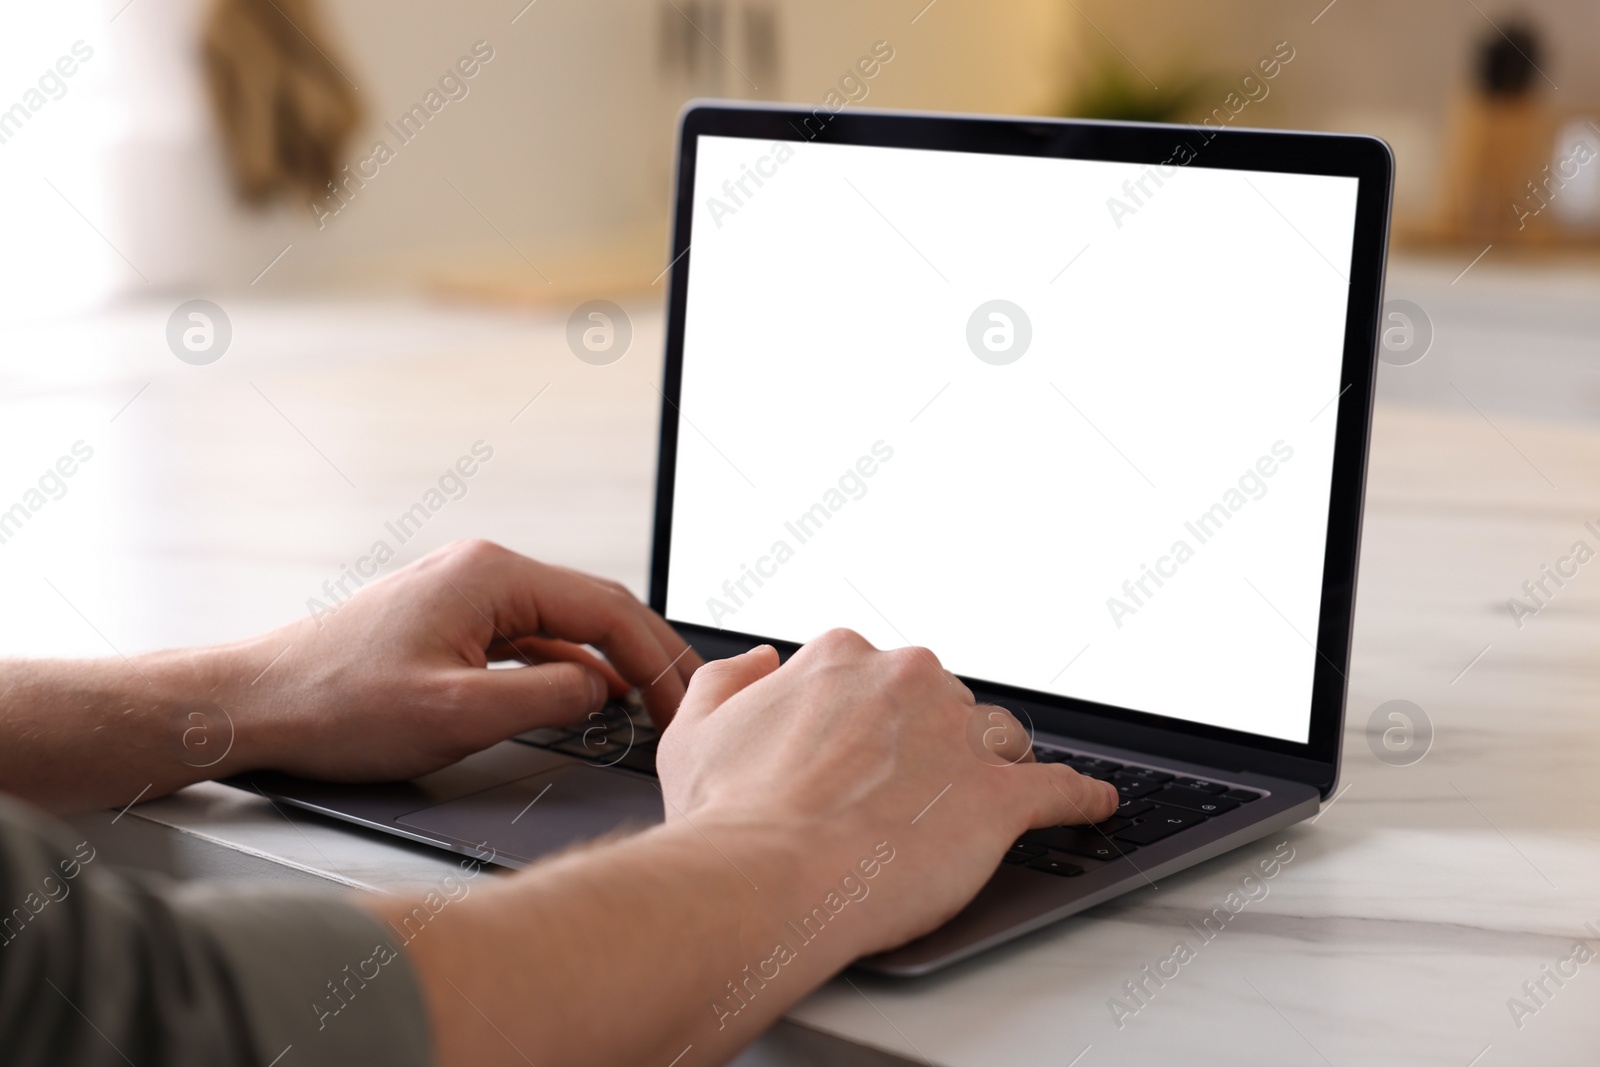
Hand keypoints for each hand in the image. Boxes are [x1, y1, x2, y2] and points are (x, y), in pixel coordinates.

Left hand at [225, 540, 702, 782]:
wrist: (254, 704)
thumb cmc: (337, 705)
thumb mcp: (459, 714)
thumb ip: (548, 700)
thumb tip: (602, 691)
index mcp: (493, 576)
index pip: (607, 609)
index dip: (656, 660)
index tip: (684, 704)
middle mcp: (484, 570)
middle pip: (594, 607)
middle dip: (647, 654)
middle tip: (687, 700)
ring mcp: (466, 592)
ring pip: (565, 622)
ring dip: (611, 661)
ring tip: (652, 702)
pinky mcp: (450, 619)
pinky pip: (531, 637)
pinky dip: (568, 666)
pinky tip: (589, 696)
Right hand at [656, 628, 1117, 955]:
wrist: (768, 878)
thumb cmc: (729, 817)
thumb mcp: (694, 730)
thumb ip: (729, 681)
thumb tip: (763, 661)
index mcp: (842, 658)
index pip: (878, 675)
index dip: (873, 719)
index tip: (867, 751)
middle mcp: (908, 680)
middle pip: (943, 702)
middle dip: (931, 743)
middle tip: (903, 796)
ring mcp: (958, 736)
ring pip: (996, 738)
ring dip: (988, 768)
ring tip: (973, 809)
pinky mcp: (998, 797)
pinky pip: (1060, 788)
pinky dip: (1079, 797)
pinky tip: (1090, 804)